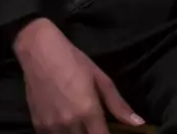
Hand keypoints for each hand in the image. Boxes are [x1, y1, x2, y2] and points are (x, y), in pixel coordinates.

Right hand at [13, 18, 145, 133]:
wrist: (39, 51)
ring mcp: (51, 126)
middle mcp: (70, 123)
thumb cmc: (73, 60)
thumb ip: (118, 104)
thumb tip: (139, 123)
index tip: (109, 131)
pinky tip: (65, 124)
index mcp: (88, 111)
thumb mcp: (99, 77)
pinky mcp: (37, 125)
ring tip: (80, 124)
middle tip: (94, 125)